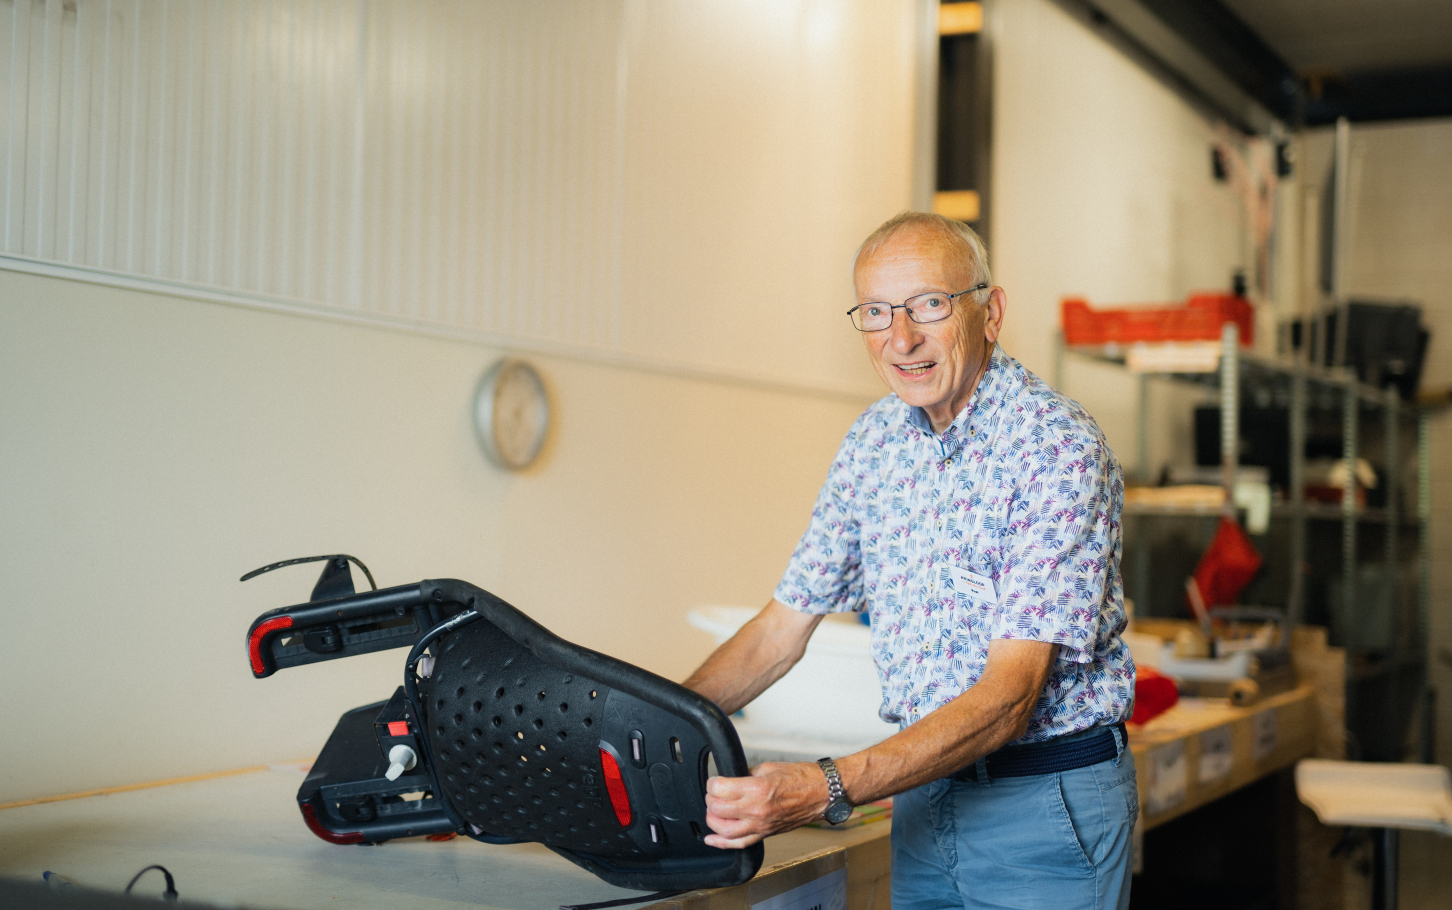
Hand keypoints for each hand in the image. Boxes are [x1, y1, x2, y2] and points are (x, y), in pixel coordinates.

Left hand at [702, 761, 830, 848]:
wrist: (823, 793)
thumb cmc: (803, 778)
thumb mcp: (769, 767)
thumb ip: (747, 774)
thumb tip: (732, 778)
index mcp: (757, 789)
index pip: (720, 789)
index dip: (713, 783)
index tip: (714, 781)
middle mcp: (757, 810)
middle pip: (718, 809)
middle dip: (711, 799)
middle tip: (714, 793)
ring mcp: (761, 825)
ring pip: (724, 830)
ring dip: (713, 820)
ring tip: (713, 811)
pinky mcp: (766, 834)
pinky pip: (739, 844)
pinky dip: (722, 843)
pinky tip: (711, 839)